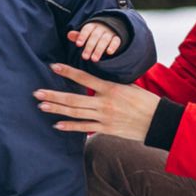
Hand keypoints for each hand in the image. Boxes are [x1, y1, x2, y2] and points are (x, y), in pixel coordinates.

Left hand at [35, 63, 160, 141]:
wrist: (159, 121)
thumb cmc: (145, 101)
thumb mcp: (129, 87)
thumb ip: (110, 85)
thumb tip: (95, 81)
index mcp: (111, 88)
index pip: (84, 78)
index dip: (68, 71)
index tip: (53, 66)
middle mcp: (105, 103)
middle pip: (74, 99)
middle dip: (54, 95)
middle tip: (37, 93)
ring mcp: (104, 118)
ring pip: (75, 113)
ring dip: (57, 109)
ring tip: (42, 106)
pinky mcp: (106, 129)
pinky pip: (84, 128)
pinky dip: (70, 127)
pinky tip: (56, 125)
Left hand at [68, 22, 121, 61]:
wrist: (111, 29)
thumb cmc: (94, 34)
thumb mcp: (86, 34)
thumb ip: (79, 36)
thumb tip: (69, 35)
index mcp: (92, 26)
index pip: (87, 29)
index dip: (82, 36)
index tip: (78, 45)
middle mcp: (101, 28)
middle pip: (95, 36)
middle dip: (89, 46)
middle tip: (84, 57)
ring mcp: (110, 33)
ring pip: (104, 39)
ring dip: (99, 49)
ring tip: (94, 59)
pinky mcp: (117, 38)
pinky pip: (116, 41)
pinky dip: (113, 46)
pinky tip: (109, 53)